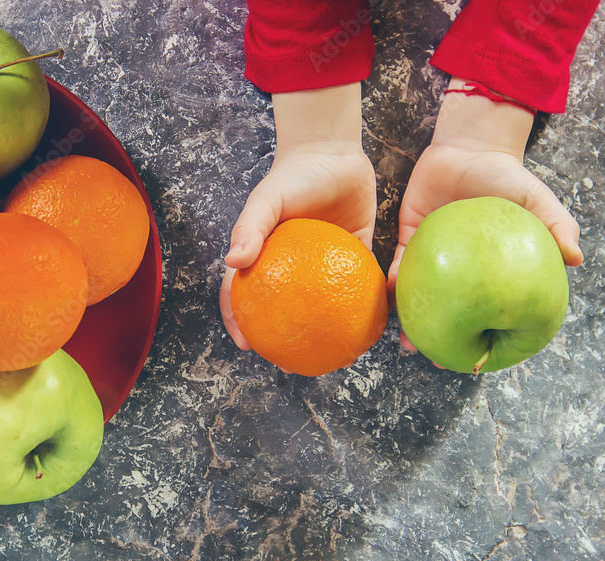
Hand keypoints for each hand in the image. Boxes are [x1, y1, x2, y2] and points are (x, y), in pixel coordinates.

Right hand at [220, 84, 376, 351]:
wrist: (334, 151)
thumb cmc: (293, 175)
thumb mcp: (265, 200)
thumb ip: (250, 228)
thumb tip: (232, 263)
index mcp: (265, 257)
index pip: (244, 295)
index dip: (239, 322)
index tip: (248, 345)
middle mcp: (292, 266)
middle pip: (284, 310)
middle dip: (286, 341)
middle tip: (293, 364)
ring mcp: (323, 265)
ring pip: (323, 306)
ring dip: (328, 333)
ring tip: (338, 356)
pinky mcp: (355, 255)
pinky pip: (359, 285)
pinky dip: (364, 307)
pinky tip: (372, 328)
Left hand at [387, 78, 583, 352]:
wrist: (469, 147)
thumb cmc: (505, 177)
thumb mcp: (536, 200)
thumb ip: (556, 225)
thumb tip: (576, 258)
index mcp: (489, 269)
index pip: (488, 310)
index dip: (482, 338)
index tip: (475, 361)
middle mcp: (459, 269)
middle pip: (447, 310)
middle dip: (437, 337)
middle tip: (428, 357)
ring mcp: (433, 256)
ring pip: (419, 294)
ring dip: (409, 317)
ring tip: (404, 340)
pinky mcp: (409, 237)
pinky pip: (398, 263)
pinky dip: (392, 278)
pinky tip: (388, 292)